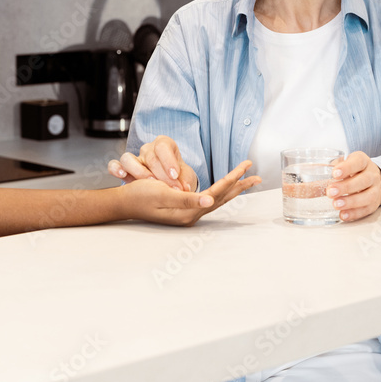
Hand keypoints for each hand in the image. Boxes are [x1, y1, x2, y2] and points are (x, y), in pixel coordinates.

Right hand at [107, 135, 197, 190]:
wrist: (169, 186)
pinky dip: (116, 169)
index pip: (163, 147)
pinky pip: (114, 165)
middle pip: (149, 156)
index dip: (168, 161)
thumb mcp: (186, 177)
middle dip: (160, 174)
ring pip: (128, 158)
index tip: (175, 176)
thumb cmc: (178, 178)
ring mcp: (135, 158)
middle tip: (169, 188)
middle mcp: (148, 149)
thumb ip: (186, 180)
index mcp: (164, 145)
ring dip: (139, 172)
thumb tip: (184, 187)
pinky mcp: (124, 169)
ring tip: (148, 184)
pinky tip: (122, 176)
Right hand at [118, 160, 260, 225]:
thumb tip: (210, 198)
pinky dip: (220, 190)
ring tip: (246, 180)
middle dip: (240, 185)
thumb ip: (187, 198)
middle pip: (222, 197)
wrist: (123, 203)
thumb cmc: (139, 196)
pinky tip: (224, 188)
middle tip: (257, 176)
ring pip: (217, 197)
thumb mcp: (162, 194)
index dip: (232, 178)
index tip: (246, 167)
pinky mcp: (183, 208)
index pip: (217, 192)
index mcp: (188, 211)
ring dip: (232, 188)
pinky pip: (208, 198)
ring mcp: (188, 212)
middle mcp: (191, 214)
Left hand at [326, 151, 380, 221]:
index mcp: (362, 161)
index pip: (358, 162)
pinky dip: (355, 213)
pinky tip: (343, 215)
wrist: (373, 180)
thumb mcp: (340, 166)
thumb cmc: (351, 172)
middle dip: (346, 187)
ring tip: (336, 205)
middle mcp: (372, 175)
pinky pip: (367, 210)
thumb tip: (292, 187)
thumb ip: (320, 174)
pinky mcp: (374, 204)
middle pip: (363, 180)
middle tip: (330, 192)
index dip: (347, 167)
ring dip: (351, 202)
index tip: (334, 173)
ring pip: (368, 196)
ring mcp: (375, 190)